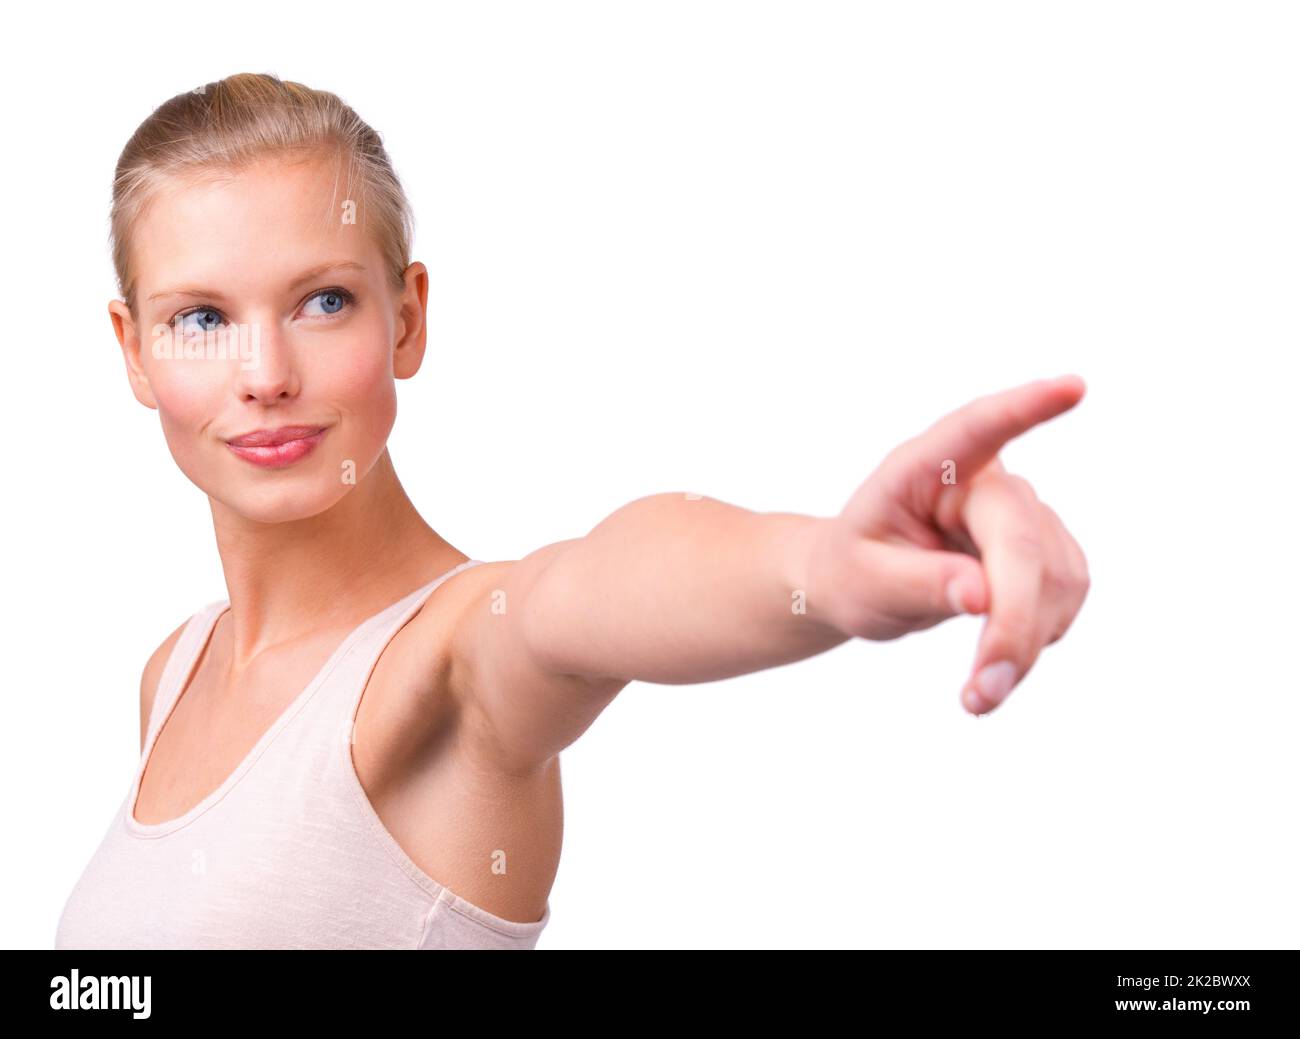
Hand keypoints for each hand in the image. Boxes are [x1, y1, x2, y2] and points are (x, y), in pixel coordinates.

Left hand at [803, 375, 1089, 714]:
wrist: (861, 582)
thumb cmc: (852, 570)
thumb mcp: (861, 583)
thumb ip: (915, 584)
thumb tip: (982, 595)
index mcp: (924, 467)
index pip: (977, 429)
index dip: (1025, 409)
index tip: (1072, 387)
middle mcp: (982, 479)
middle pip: (1022, 542)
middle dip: (1012, 622)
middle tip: (982, 693)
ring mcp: (1022, 511)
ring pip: (1056, 577)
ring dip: (1027, 643)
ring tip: (979, 692)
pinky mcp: (1047, 549)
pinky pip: (1067, 596)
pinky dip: (1040, 638)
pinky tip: (1000, 658)